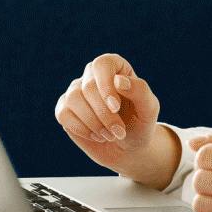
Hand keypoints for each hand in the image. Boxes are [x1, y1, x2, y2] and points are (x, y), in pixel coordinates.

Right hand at [54, 54, 160, 173]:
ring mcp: (76, 91)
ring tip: (109, 135)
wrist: (129, 147)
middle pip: (88, 87)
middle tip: (119, 132)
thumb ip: (139, 90)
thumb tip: (118, 80)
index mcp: (114, 67)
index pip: (102, 64)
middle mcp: (92, 75)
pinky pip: (63, 114)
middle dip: (104, 114)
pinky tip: (96, 135)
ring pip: (73, 99)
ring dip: (93, 122)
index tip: (116, 108)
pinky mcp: (65, 109)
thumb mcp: (149, 109)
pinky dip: (81, 129)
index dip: (106, 86)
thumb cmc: (140, 123)